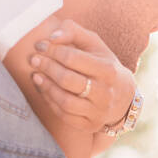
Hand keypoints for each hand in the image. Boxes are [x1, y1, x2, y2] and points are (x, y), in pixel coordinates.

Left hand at [29, 20, 138, 134]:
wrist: (123, 96)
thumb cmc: (102, 64)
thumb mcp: (94, 44)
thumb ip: (73, 32)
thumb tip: (52, 37)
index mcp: (108, 70)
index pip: (73, 58)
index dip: (53, 50)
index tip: (41, 46)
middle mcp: (105, 93)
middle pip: (67, 80)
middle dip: (47, 68)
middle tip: (34, 60)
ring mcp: (98, 111)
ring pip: (65, 101)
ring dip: (46, 87)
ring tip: (36, 75)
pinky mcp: (90, 125)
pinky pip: (64, 115)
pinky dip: (50, 101)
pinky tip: (44, 90)